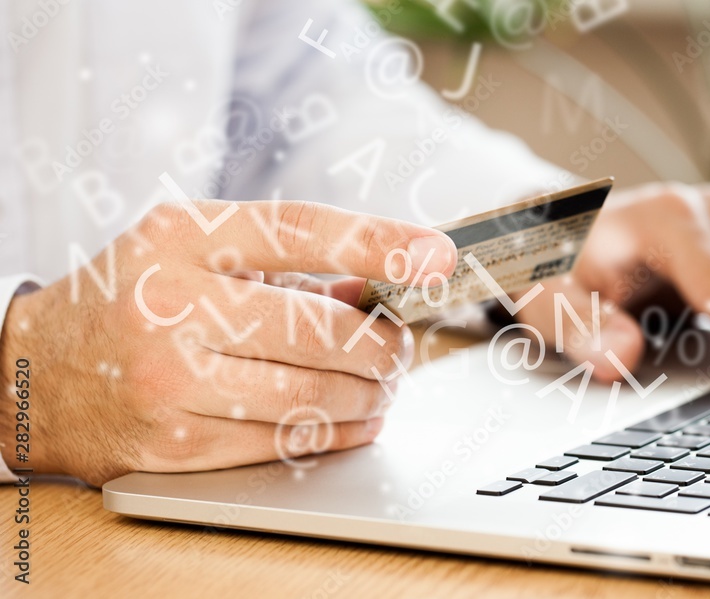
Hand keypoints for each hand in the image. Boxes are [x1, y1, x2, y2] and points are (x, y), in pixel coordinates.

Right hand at [0, 201, 456, 484]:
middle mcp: (174, 306)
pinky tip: (351, 418)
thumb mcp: (190, 245)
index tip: (437, 255)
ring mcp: (173, 382)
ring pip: (314, 395)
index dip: (381, 242)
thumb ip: (280, 259)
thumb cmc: (128, 297)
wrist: (33, 373)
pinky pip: (286, 443)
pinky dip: (338, 431)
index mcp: (182, 238)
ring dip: (370, 393)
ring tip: (380, 383)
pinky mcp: (176, 446)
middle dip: (384, 344)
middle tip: (399, 346)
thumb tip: (371, 287)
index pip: (303, 231)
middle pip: (324, 329)